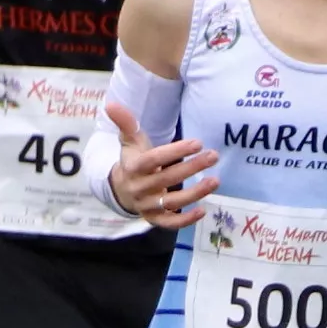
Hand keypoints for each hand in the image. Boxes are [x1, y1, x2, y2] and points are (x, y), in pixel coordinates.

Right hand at [102, 99, 216, 227]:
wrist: (121, 190)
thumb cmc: (133, 161)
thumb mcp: (129, 142)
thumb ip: (125, 123)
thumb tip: (111, 104)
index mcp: (132, 168)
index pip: (154, 159)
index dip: (176, 151)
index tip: (198, 142)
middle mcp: (138, 188)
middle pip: (167, 179)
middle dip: (192, 167)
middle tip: (213, 156)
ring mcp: (146, 205)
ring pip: (171, 202)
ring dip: (195, 193)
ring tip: (215, 180)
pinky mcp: (154, 219)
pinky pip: (170, 223)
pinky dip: (185, 220)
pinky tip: (203, 210)